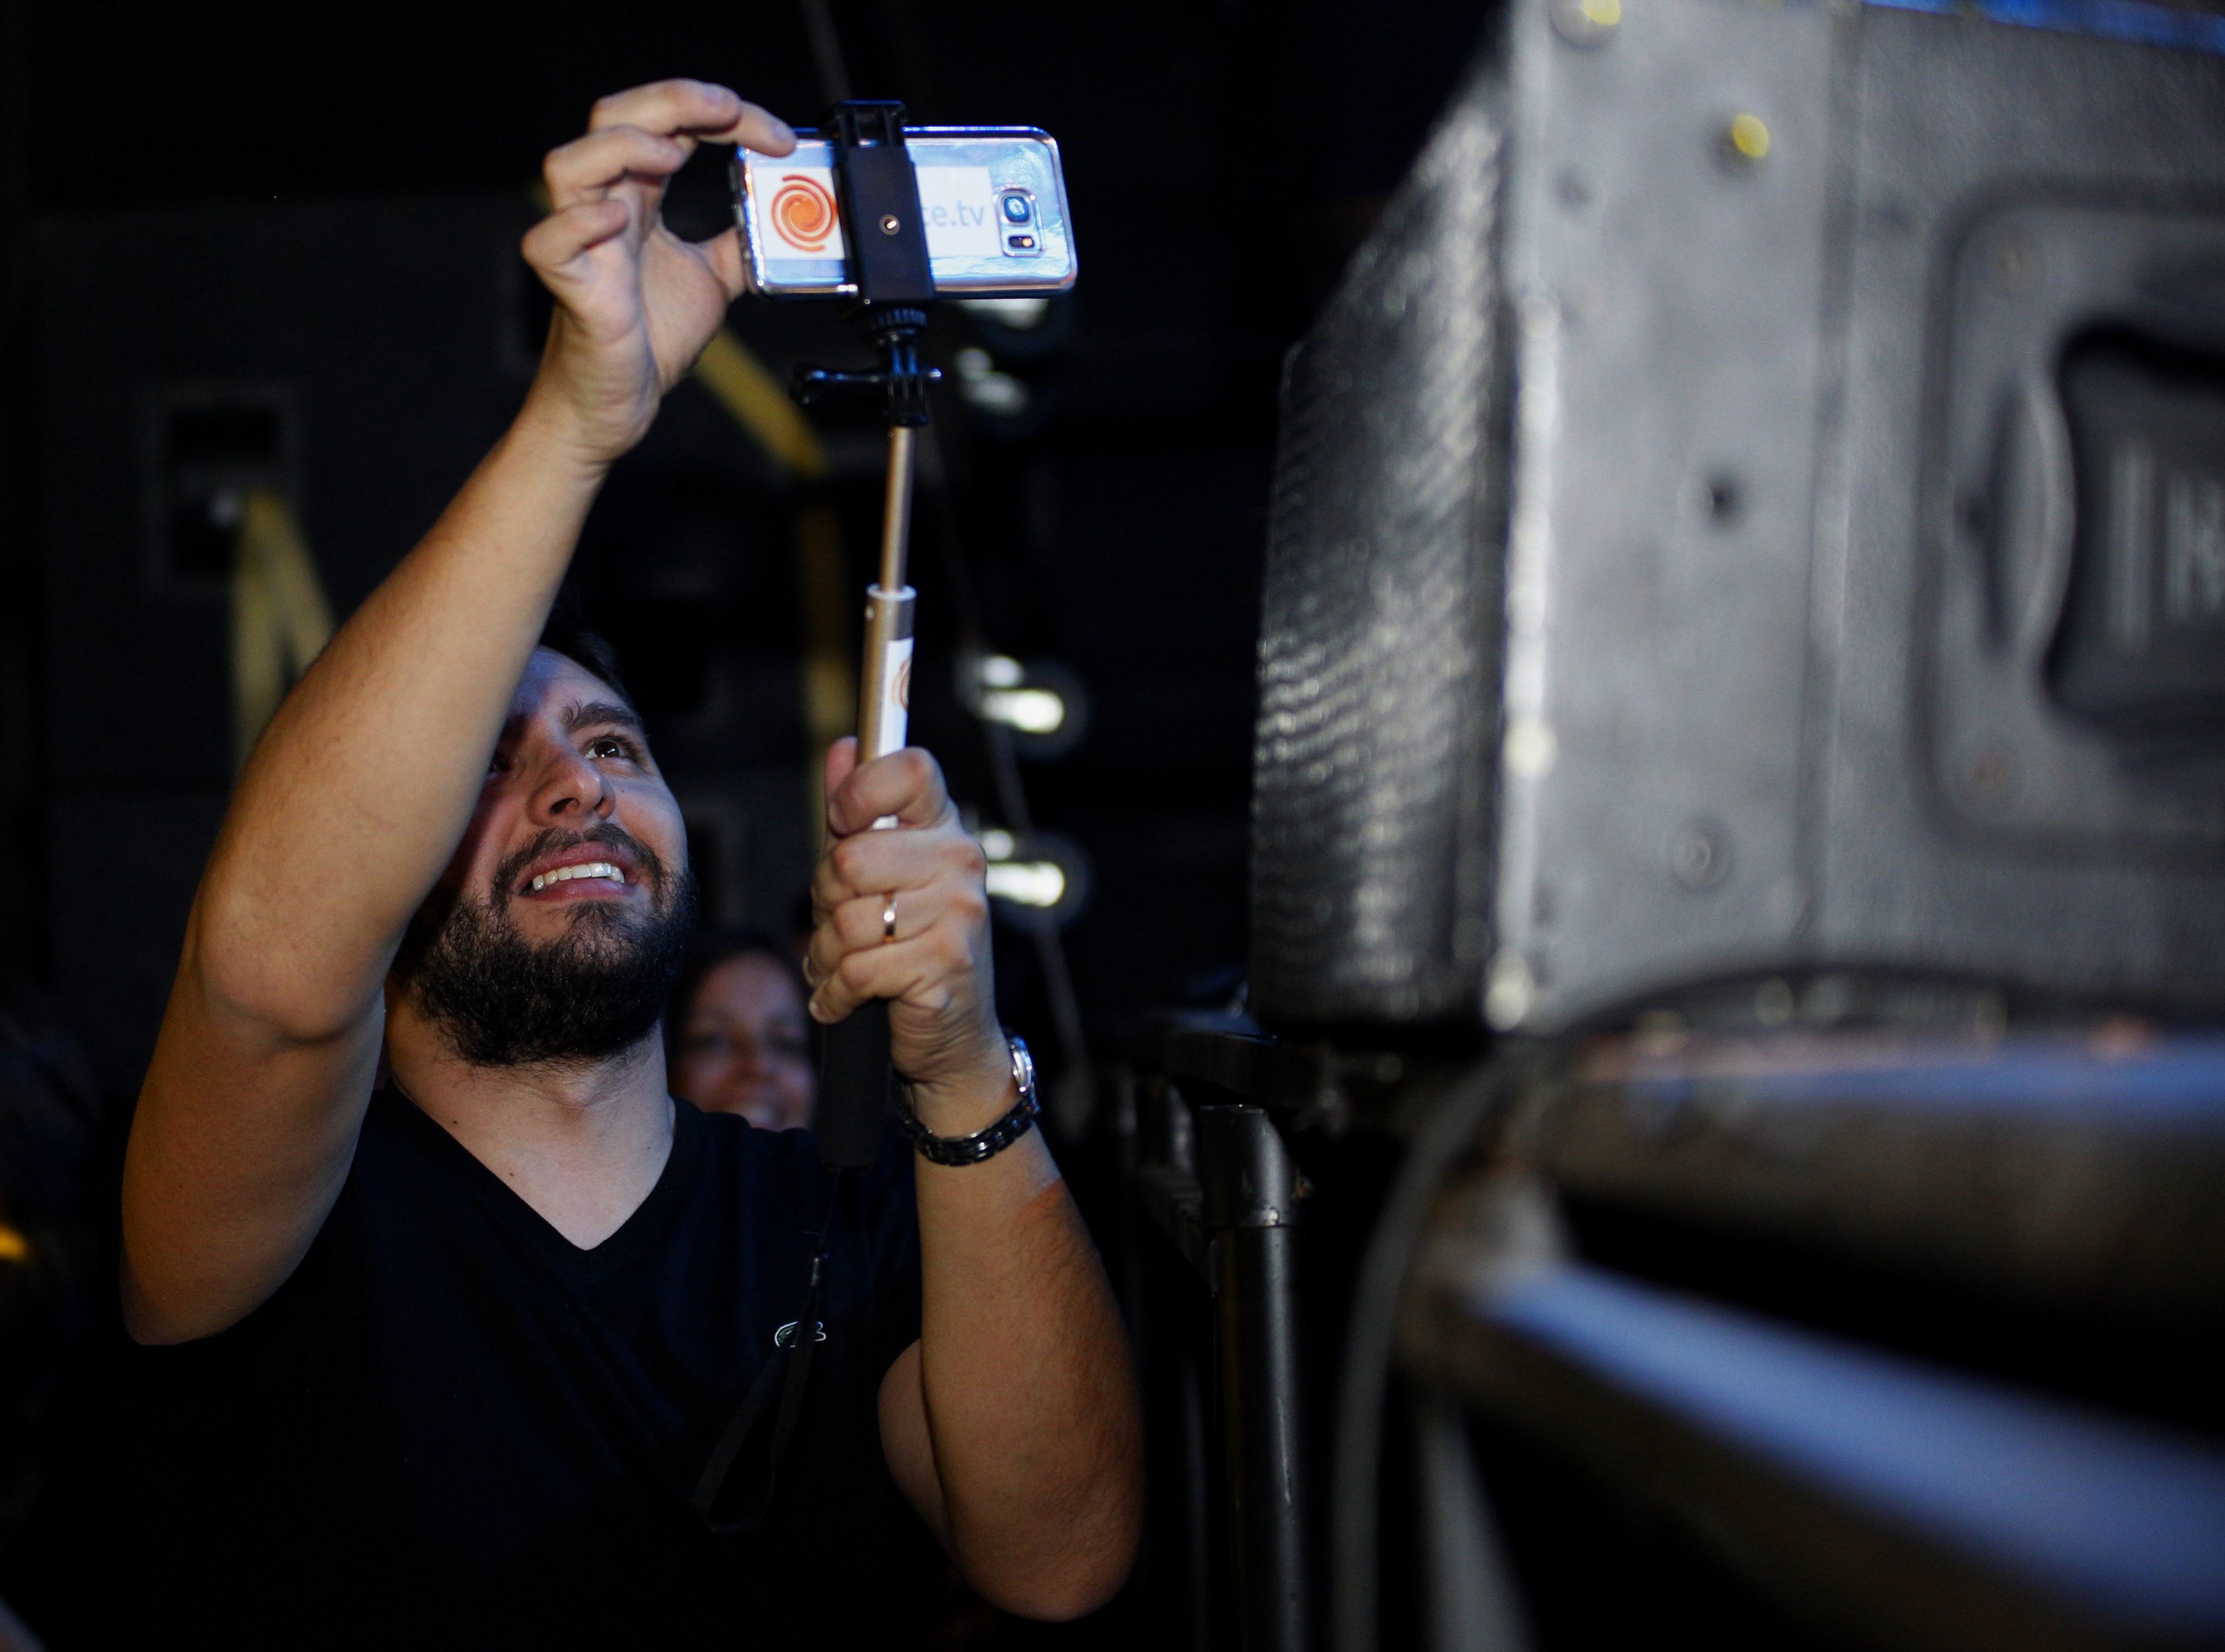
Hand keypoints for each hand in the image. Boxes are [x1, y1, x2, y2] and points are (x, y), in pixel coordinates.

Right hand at [519, 80, 794, 465]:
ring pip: (569, 164)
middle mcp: (606, 207)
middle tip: (729, 108)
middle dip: (672, 100)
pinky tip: (617, 218)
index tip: (776, 137)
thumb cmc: (651, 336)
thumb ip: (740, 244)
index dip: (719, 115)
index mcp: (640, 196)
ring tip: (673, 155)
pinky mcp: (571, 288)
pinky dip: (580, 223)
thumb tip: (782, 223)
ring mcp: (582, 244)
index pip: (670, 124)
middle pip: (614, 118)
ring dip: (623, 147)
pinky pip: (549, 243)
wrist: (619, 401)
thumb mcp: (715, 279)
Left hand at [806, 741, 1009, 1129]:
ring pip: (847, 921)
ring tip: (843, 964)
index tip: (843, 821)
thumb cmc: (905, 943)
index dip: (860, 791)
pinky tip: (844, 997)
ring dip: (827, 953)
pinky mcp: (944, 967)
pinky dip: (835, 993)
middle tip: (840, 921)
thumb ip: (855, 812)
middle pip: (851, 858)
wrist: (953, 1035)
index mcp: (945, 827)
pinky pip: (856, 970)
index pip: (910, 770)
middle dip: (825, 899)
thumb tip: (843, 746)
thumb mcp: (878, 872)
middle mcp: (961, 862)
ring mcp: (959, 914)